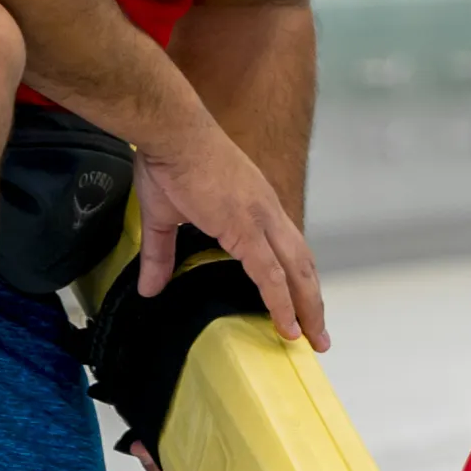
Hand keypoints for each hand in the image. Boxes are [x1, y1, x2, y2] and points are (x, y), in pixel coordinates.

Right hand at [132, 119, 329, 348]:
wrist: (172, 131)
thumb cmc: (169, 160)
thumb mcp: (164, 217)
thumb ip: (160, 255)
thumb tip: (150, 288)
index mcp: (256, 207)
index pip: (288, 250)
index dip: (298, 279)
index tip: (305, 306)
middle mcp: (267, 212)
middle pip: (302, 264)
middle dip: (313, 301)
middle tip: (320, 335)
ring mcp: (260, 219)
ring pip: (296, 272)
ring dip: (308, 307)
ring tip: (314, 339)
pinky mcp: (245, 227)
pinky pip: (270, 273)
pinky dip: (282, 301)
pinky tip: (288, 326)